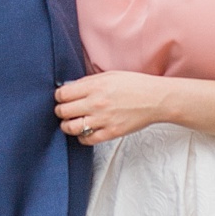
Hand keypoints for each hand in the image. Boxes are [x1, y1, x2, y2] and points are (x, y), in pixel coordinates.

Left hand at [55, 72, 170, 144]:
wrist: (155, 99)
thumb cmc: (135, 85)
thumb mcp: (109, 76)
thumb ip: (88, 82)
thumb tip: (69, 88)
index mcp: (95, 86)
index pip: (63, 94)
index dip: (59, 97)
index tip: (62, 98)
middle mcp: (96, 103)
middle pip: (63, 111)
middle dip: (61, 111)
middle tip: (65, 110)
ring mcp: (103, 120)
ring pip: (71, 128)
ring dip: (68, 125)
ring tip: (72, 122)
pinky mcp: (110, 133)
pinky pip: (86, 139)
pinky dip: (82, 137)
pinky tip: (86, 131)